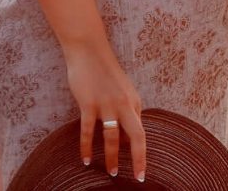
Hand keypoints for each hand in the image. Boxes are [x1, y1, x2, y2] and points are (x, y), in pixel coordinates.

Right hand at [63, 39, 146, 180]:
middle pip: (135, 136)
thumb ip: (128, 111)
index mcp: (134, 101)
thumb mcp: (123, 90)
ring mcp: (106, 104)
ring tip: (112, 172)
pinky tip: (86, 160)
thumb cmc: (105, 72)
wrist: (89, 51)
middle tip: (137, 177)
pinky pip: (88, 130)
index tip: (142, 171)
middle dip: (138, 158)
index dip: (141, 153)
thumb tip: (126, 138)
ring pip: (111, 137)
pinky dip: (86, 147)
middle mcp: (124, 104)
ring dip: (111, 157)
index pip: (140, 132)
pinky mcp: (89, 104)